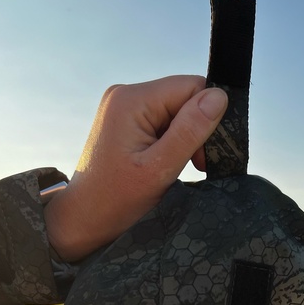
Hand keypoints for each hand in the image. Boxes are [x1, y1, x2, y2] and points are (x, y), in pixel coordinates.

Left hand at [44, 76, 226, 260]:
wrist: (84, 218)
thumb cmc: (116, 199)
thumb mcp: (159, 168)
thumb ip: (190, 131)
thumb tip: (219, 96)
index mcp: (132, 100)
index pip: (191, 87)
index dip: (207, 117)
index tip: (202, 155)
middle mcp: (126, 94)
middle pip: (184, 97)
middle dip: (195, 130)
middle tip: (193, 165)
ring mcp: (124, 106)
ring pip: (176, 110)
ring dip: (185, 138)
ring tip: (176, 167)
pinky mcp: (126, 120)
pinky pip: (163, 120)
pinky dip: (172, 141)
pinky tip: (166, 162)